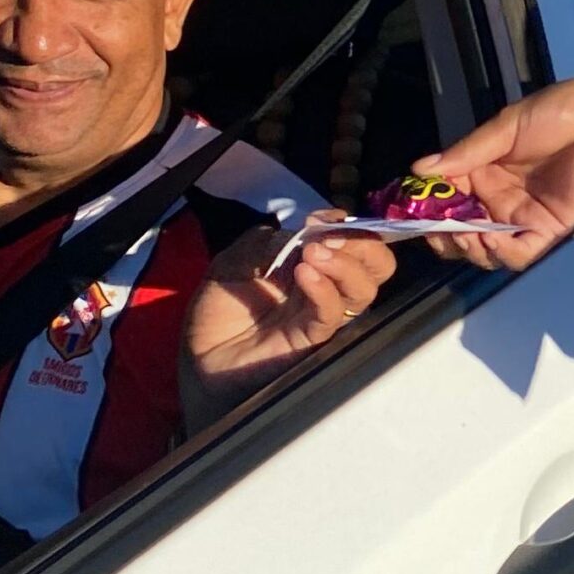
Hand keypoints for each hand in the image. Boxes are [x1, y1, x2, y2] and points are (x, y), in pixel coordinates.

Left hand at [181, 210, 397, 408]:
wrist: (198, 355)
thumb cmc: (218, 308)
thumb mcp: (237, 259)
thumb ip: (270, 241)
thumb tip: (309, 228)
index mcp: (314, 263)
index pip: (354, 240)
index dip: (348, 225)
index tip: (320, 218)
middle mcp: (327, 288)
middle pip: (376, 265)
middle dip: (364, 244)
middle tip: (330, 237)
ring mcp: (321, 315)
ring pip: (364, 290)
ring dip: (345, 264)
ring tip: (313, 253)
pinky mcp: (311, 341)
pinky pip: (332, 315)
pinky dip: (324, 290)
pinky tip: (305, 274)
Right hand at [416, 78, 573, 270]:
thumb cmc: (559, 113)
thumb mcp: (506, 127)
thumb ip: (466, 152)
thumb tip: (419, 169)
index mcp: (483, 170)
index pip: (446, 198)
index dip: (427, 208)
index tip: (413, 212)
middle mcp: (498, 198)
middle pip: (461, 230)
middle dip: (445, 236)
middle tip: (438, 231)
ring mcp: (522, 217)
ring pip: (486, 248)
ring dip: (470, 247)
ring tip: (467, 235)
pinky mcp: (548, 231)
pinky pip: (519, 253)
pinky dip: (502, 253)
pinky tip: (493, 239)